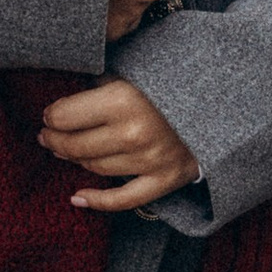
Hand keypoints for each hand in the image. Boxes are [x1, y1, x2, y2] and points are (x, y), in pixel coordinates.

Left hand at [39, 79, 201, 211]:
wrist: (225, 102)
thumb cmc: (174, 82)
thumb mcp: (136, 70)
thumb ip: (103, 83)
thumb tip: (67, 101)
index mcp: (123, 99)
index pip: (65, 116)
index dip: (51, 117)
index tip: (48, 115)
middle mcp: (133, 133)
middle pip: (75, 146)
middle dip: (55, 141)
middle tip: (47, 136)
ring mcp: (149, 160)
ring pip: (94, 167)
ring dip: (75, 161)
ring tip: (66, 151)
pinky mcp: (164, 180)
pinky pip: (122, 200)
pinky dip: (96, 201)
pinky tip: (76, 198)